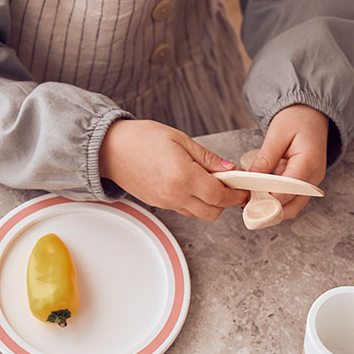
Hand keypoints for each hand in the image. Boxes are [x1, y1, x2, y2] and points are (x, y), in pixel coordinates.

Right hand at [99, 119, 246, 220]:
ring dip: (209, 203)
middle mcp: (175, 195)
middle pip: (212, 212)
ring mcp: (166, 203)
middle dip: (225, 202)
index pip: (220, 196)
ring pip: (198, 214)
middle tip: (229, 186)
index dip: (236, 195)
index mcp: (184, 177)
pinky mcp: (159, 204)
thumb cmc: (141, 139)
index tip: (243, 190)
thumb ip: (207, 158)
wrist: (110, 149)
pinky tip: (193, 186)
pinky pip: (184, 209)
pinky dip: (194, 202)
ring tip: (209, 183)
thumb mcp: (180, 140)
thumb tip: (229, 169)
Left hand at [249, 105, 328, 219]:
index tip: (247, 196)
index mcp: (309, 162)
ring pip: (291, 208)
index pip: (286, 191)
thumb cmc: (297, 119)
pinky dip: (275, 200)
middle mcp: (314, 178)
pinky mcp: (305, 185)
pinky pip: (290, 200)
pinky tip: (261, 192)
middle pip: (290, 207)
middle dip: (268, 208)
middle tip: (246, 201)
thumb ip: (265, 158)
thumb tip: (250, 179)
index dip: (266, 197)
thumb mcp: (277, 133)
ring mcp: (311, 184)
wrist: (312, 114)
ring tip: (251, 196)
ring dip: (271, 206)